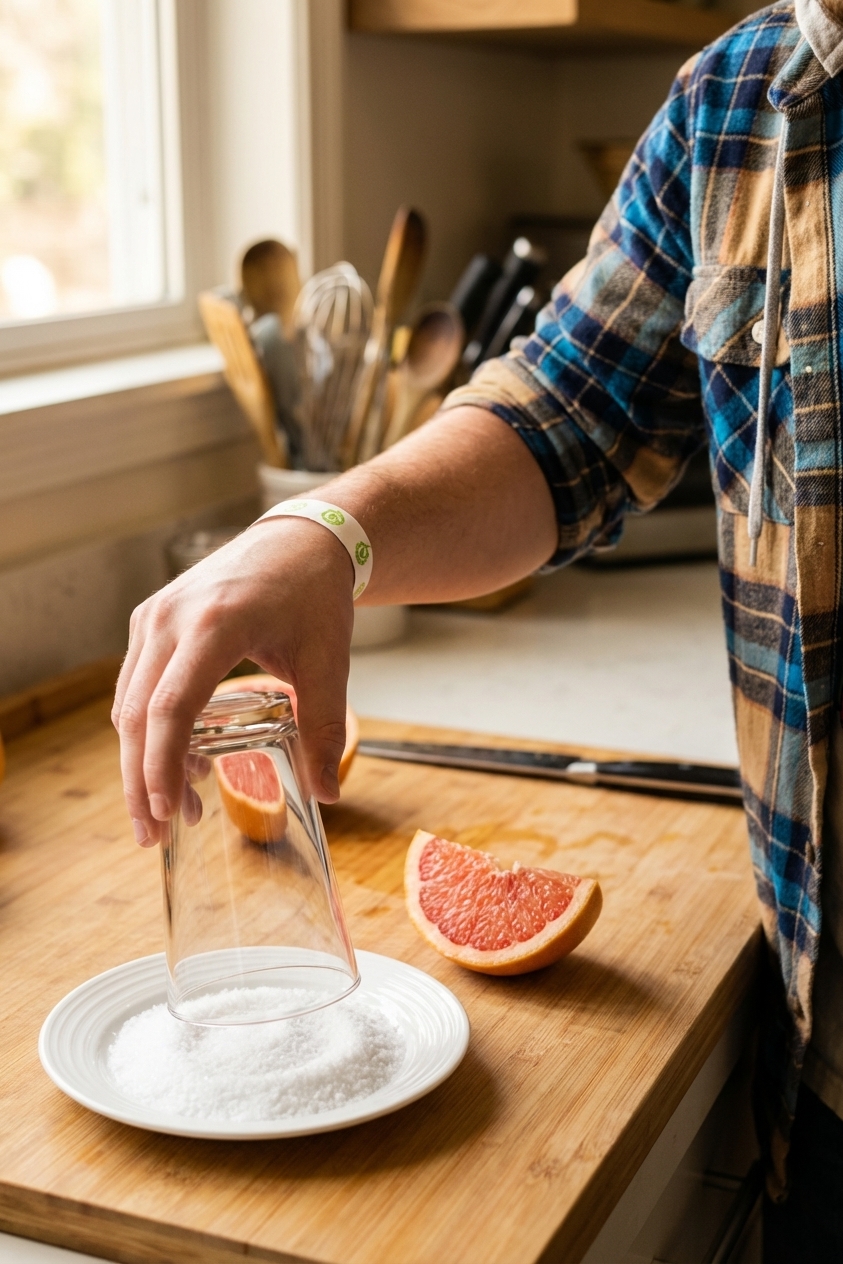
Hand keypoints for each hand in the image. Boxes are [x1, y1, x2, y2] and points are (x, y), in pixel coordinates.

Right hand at [112, 517, 354, 846]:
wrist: (299, 538)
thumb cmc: (314, 594)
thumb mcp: (328, 660)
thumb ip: (325, 726)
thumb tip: (328, 794)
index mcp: (215, 624)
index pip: (171, 707)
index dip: (160, 765)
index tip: (162, 813)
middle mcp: (171, 618)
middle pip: (137, 714)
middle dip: (140, 782)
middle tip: (152, 837)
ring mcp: (154, 617)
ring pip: (129, 704)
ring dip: (142, 761)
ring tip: (173, 811)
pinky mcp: (151, 621)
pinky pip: (137, 685)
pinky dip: (149, 730)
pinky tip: (178, 765)